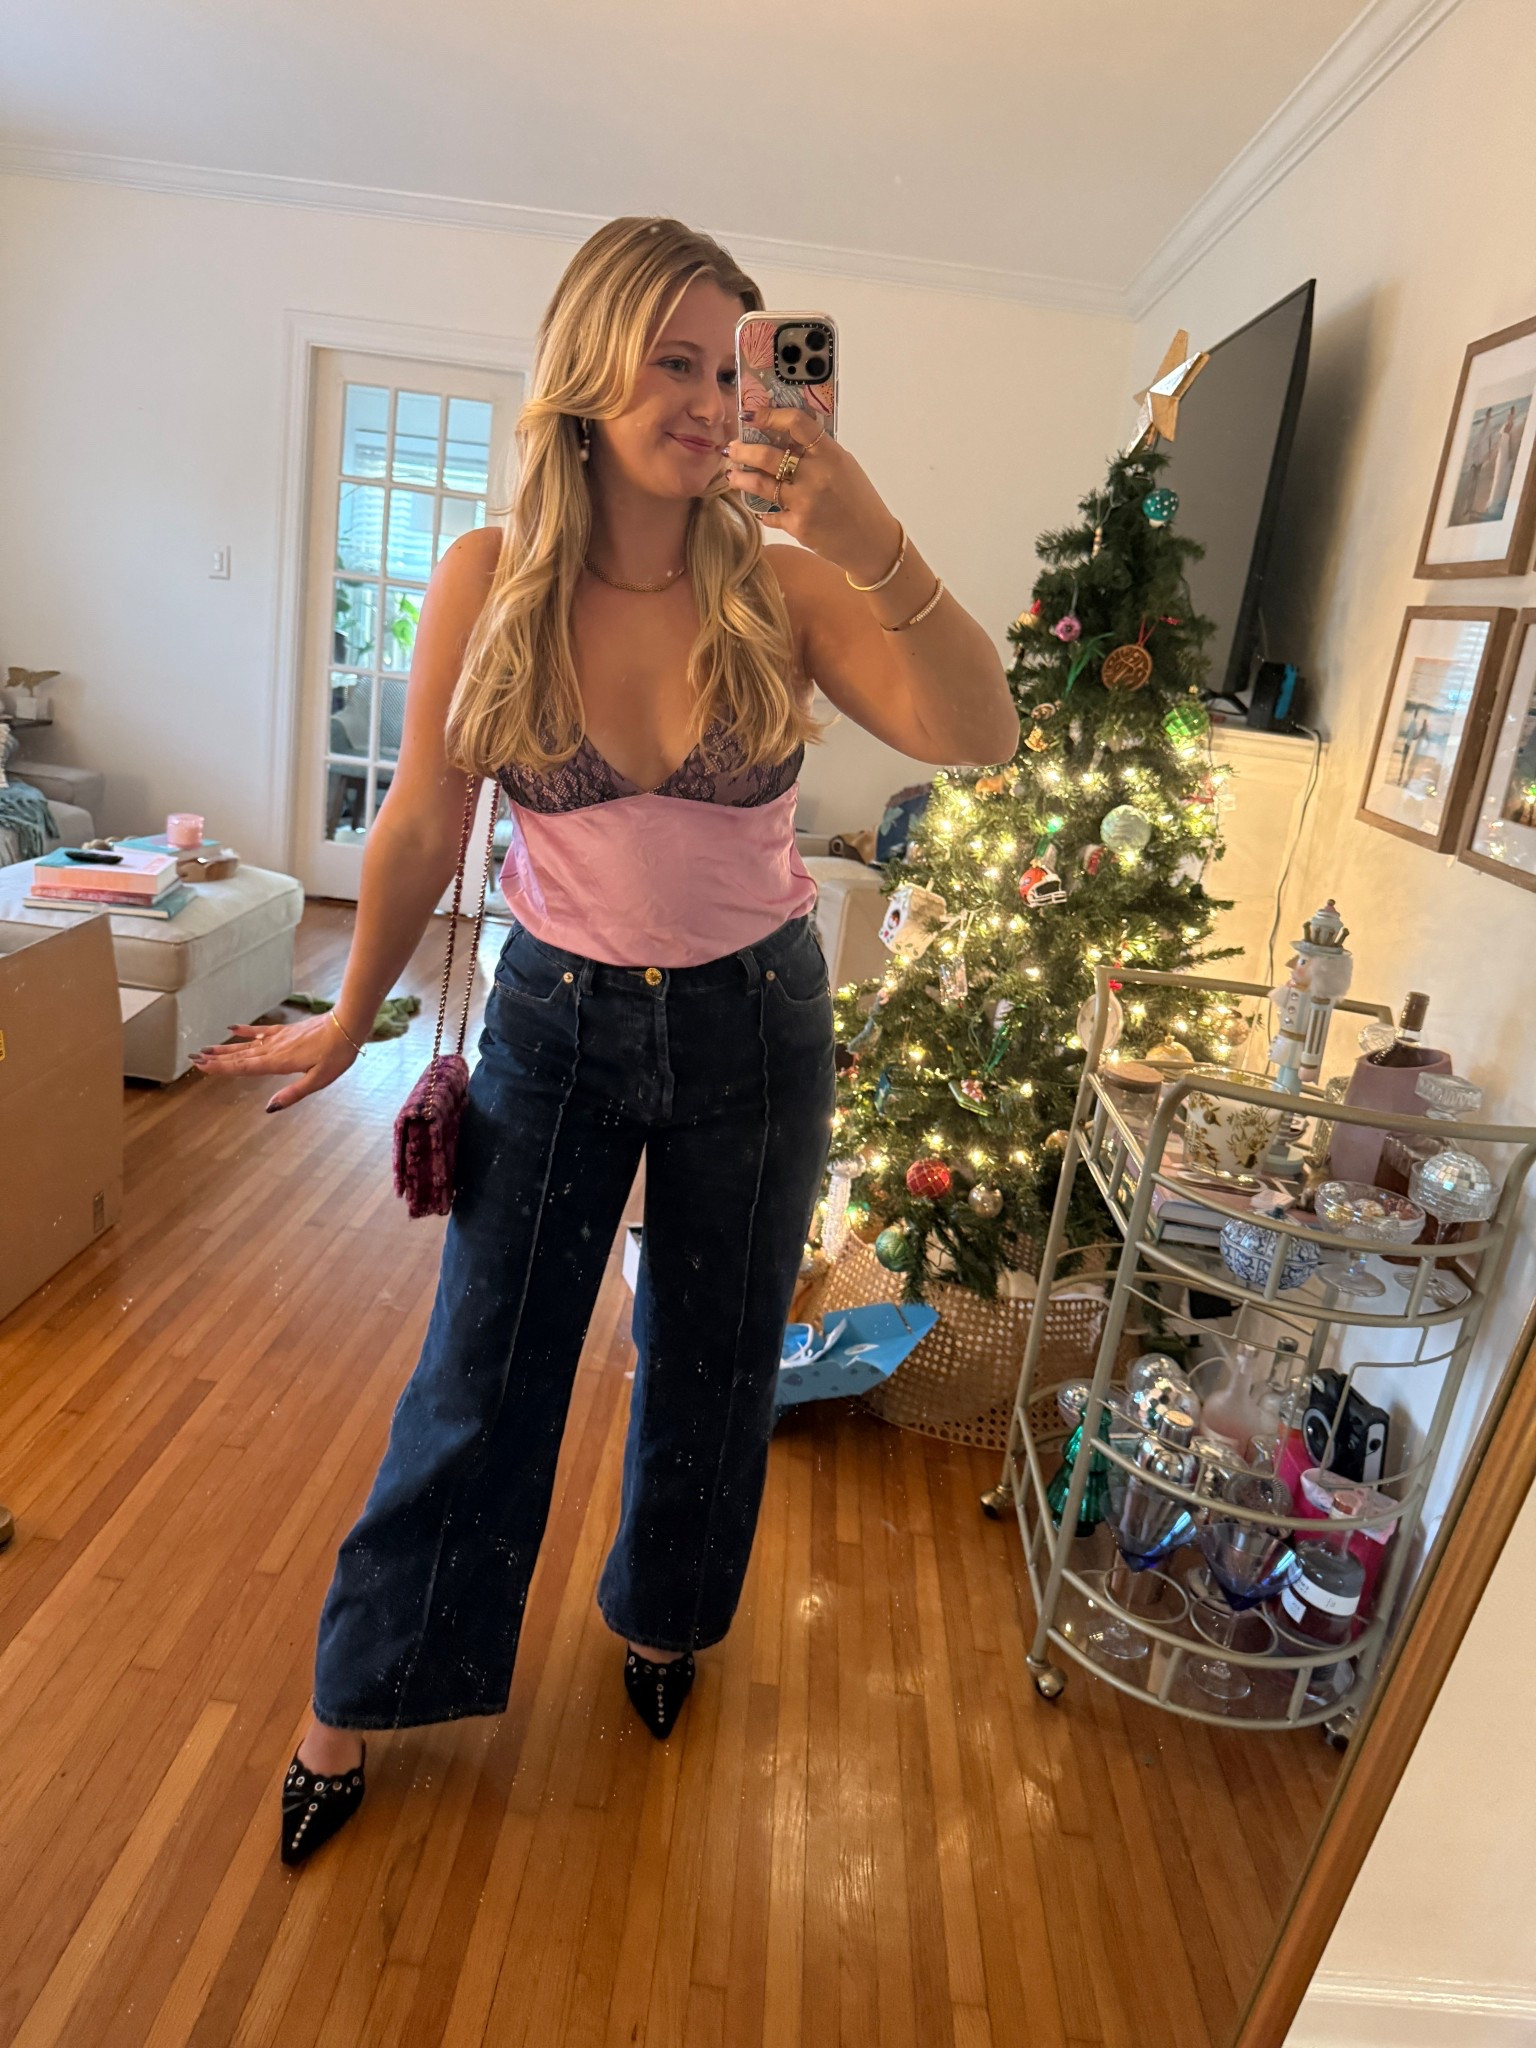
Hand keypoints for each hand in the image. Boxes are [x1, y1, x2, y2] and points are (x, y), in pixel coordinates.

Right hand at [189, 1014, 358, 1111]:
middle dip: (216, 1059)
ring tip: (205, 1049)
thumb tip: (269, 1108)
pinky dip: (246, 1031)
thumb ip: (293, 1094)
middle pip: (240, 1055)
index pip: (244, 1067)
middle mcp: (274, 1049)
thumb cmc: (337, 1054)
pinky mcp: (286, 1031)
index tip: (201, 1067)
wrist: (348, 1024)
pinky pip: (261, 1031)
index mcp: (279, 1063)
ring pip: (246, 1044)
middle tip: (193, 1058)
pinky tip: (232, 1028)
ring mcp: (279, 1038)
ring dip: (225, 1047)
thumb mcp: (319, 1080)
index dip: (221, 1068)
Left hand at [724, 407, 902, 584]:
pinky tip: (758, 506)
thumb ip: (817, 452)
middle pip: (768, 455)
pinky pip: (770, 513)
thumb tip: (784, 439)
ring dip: (741, 478)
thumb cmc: (859, 500)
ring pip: (760, 484)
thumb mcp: (844, 467)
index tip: (751, 415)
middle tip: (732, 448)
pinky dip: (762, 510)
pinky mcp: (798, 526)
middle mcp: (816, 475)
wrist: (871, 541)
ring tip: (732, 475)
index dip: (769, 416)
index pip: (796, 423)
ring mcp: (804, 502)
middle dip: (743, 450)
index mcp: (830, 454)